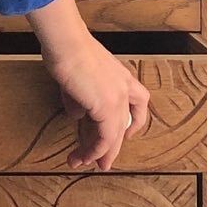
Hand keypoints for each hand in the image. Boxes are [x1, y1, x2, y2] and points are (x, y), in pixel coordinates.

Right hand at [26, 0, 150, 171]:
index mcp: (122, 77)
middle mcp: (125, 89)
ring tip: (84, 164)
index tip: (124, 134)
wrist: (67, 43)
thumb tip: (77, 114)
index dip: (134, 121)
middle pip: (125, 125)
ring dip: (99, 153)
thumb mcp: (77, 78)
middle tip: (103, 163)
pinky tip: (82, 155)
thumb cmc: (68, 51)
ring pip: (114, 135)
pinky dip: (93, 150)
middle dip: (113, 147)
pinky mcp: (106, 108)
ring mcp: (118, 99)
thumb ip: (79, 98)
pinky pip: (104, 138)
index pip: (138, 102)